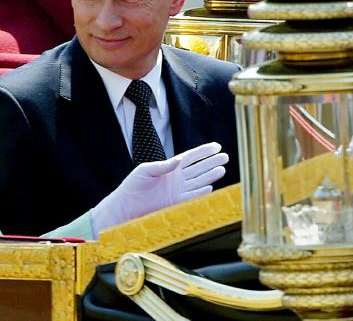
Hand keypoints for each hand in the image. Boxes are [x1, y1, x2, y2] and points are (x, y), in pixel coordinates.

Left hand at [91, 142, 227, 237]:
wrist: (126, 206)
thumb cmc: (133, 185)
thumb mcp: (146, 170)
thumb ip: (163, 165)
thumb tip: (180, 159)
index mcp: (169, 167)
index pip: (190, 157)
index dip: (204, 151)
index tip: (216, 146)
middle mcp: (175, 178)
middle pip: (198, 168)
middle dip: (212, 162)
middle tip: (226, 156)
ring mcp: (177, 191)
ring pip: (198, 181)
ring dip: (210, 176)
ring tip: (223, 169)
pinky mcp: (176, 203)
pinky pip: (192, 197)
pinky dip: (202, 193)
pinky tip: (211, 187)